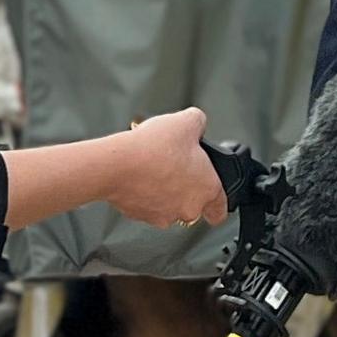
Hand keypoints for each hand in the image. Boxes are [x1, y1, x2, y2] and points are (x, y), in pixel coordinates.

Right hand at [110, 107, 228, 226]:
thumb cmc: (152, 148)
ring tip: (153, 167)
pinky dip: (144, 194)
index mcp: (207, 188)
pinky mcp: (140, 216)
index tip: (212, 198)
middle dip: (184, 187)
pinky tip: (139, 175)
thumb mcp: (186, 121)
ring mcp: (164, 215)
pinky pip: (146, 207)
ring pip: (169, 206)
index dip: (217, 203)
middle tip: (174, 167)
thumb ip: (199, 122)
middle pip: (192, 204)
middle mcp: (188, 208)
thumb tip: (197, 124)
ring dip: (164, 192)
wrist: (116, 165)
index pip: (220, 210)